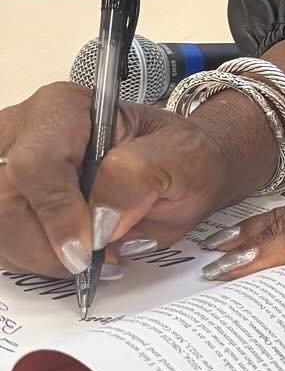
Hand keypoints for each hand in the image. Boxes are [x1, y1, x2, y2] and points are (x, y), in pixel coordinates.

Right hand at [0, 82, 268, 277]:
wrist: (180, 167)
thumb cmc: (179, 155)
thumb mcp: (180, 157)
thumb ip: (139, 178)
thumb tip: (99, 221)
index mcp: (66, 110)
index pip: (36, 162)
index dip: (57, 212)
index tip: (88, 247)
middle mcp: (26, 133)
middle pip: (6, 200)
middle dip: (47, 244)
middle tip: (92, 259)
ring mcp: (9, 167)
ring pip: (1, 226)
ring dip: (41, 257)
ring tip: (89, 255)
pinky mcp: (9, 200)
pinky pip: (4, 242)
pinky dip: (34, 260)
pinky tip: (69, 253)